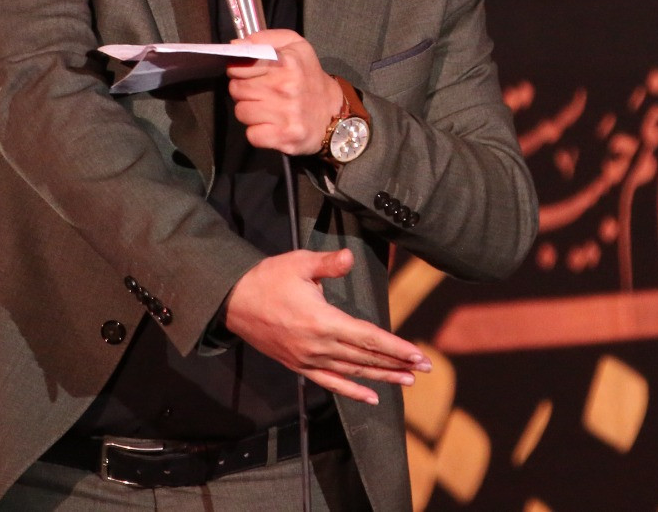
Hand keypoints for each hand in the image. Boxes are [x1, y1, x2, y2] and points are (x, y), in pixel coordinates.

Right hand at [223, 249, 431, 404]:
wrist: (233, 301)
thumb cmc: (267, 279)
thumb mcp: (298, 263)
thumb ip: (328, 264)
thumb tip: (350, 258)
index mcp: (322, 320)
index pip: (368, 337)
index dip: (395, 347)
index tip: (418, 354)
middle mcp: (318, 345)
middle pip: (366, 358)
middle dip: (397, 364)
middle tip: (424, 368)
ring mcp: (308, 359)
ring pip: (353, 373)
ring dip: (382, 378)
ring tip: (406, 381)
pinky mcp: (298, 365)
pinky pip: (330, 383)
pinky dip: (352, 392)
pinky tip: (371, 398)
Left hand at [226, 29, 342, 154]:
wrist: (333, 113)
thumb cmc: (308, 77)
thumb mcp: (295, 45)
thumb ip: (264, 38)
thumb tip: (236, 45)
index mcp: (286, 62)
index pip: (240, 65)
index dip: (238, 70)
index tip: (246, 73)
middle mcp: (285, 87)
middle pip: (237, 89)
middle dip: (243, 91)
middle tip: (260, 92)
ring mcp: (285, 113)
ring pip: (241, 112)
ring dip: (249, 111)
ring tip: (266, 108)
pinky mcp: (285, 136)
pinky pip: (251, 135)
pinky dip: (257, 132)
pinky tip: (270, 125)